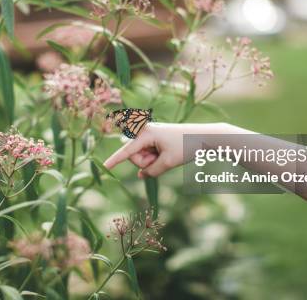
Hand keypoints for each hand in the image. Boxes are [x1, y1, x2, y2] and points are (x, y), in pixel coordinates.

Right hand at [103, 122, 232, 177]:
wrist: (202, 136)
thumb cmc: (185, 146)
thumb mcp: (168, 162)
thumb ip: (151, 171)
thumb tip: (142, 175)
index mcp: (146, 134)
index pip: (126, 151)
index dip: (114, 161)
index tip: (104, 167)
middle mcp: (144, 131)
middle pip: (134, 156)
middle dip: (145, 162)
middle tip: (162, 159)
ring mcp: (149, 134)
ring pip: (141, 156)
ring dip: (152, 161)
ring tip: (167, 154)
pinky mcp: (154, 138)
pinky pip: (148, 154)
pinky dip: (155, 158)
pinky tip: (166, 155)